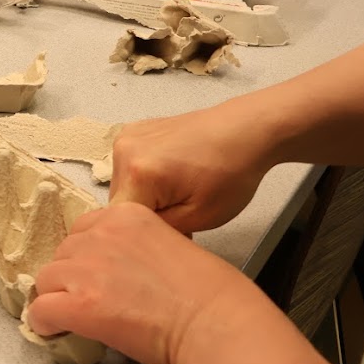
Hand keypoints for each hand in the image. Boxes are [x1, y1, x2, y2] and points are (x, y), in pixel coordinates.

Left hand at [28, 203, 277, 363]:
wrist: (218, 325)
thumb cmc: (212, 296)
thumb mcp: (171, 245)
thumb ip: (137, 247)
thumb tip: (119, 270)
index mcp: (126, 215)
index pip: (84, 229)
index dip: (86, 256)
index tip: (93, 274)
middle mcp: (102, 234)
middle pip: (63, 253)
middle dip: (71, 277)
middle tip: (87, 300)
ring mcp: (87, 268)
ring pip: (47, 280)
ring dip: (57, 298)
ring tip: (72, 318)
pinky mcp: (80, 304)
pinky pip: (41, 310)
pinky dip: (45, 323)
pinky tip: (55, 331)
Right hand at [110, 110, 274, 233]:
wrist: (244, 130)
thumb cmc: (232, 171)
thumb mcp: (200, 218)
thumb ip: (160, 230)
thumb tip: (141, 233)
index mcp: (137, 174)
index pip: (122, 221)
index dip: (147, 232)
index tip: (173, 230)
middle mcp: (123, 151)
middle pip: (119, 202)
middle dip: (145, 213)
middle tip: (180, 212)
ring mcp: (125, 137)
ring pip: (123, 186)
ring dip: (143, 195)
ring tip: (178, 189)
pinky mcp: (131, 131)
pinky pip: (127, 167)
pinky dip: (144, 177)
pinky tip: (171, 173)